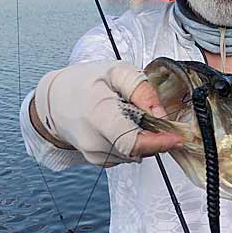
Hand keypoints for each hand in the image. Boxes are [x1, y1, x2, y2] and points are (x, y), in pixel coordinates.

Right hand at [33, 61, 182, 165]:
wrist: (55, 100)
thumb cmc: (85, 82)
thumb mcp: (116, 72)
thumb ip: (142, 90)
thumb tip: (161, 114)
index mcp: (98, 116)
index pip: (132, 142)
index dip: (159, 143)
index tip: (176, 137)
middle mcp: (94, 141)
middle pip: (138, 150)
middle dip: (156, 139)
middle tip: (161, 123)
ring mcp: (95, 154)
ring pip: (134, 154)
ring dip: (144, 140)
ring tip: (133, 118)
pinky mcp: (98, 160)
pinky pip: (126, 156)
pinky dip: (133, 144)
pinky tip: (124, 127)